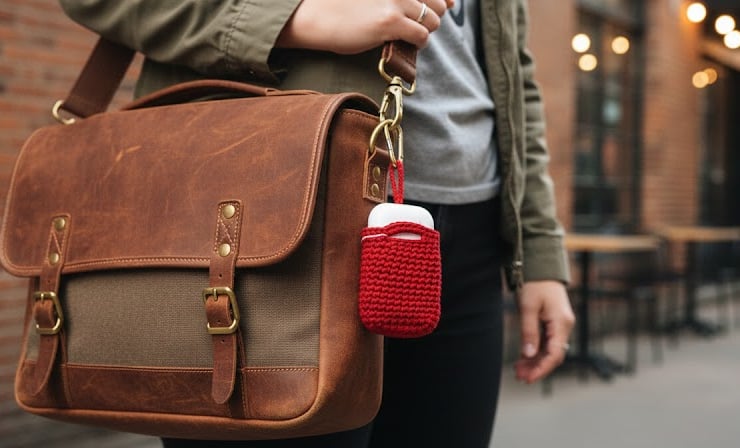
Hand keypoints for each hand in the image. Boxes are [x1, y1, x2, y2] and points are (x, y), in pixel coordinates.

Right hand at [276, 0, 454, 53]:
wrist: (315, 15)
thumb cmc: (340, 4)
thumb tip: (439, 3)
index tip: (446, 4)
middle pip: (438, 2)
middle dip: (433, 14)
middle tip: (417, 23)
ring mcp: (397, 0)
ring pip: (433, 19)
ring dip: (425, 29)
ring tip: (409, 33)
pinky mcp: (391, 21)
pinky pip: (422, 35)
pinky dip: (419, 42)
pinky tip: (408, 43)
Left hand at [514, 280, 574, 383]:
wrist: (541, 266)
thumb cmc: (534, 284)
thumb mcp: (527, 308)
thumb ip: (528, 332)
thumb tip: (528, 355)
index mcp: (562, 323)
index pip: (555, 354)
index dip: (542, 368)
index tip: (528, 378)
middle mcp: (564, 326)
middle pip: (553, 354)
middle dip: (537, 367)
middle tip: (519, 377)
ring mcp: (560, 324)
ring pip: (549, 350)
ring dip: (535, 361)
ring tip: (518, 370)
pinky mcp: (553, 322)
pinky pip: (546, 342)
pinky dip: (535, 351)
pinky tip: (523, 358)